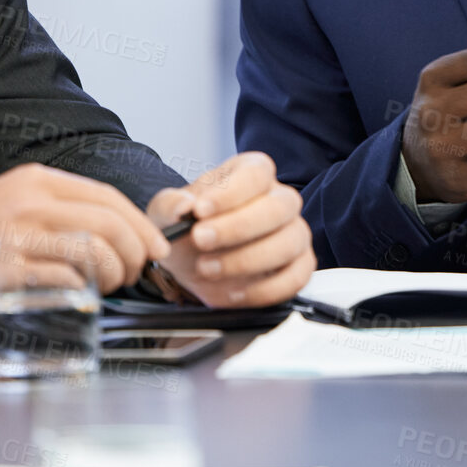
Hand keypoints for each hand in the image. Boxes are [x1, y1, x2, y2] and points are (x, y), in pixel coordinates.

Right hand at [0, 162, 170, 322]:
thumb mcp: (13, 200)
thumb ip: (59, 209)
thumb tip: (116, 231)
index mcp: (37, 181)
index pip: (107, 197)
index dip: (140, 225)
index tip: (155, 246)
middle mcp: (30, 203)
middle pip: (109, 224)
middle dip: (134, 253)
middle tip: (134, 273)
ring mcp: (17, 237)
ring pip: (94, 252)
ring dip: (112, 275)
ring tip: (106, 286)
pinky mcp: (5, 273)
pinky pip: (65, 281)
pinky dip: (81, 291)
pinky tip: (77, 295)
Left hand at [146, 152, 314, 307]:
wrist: (193, 262)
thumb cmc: (189, 227)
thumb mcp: (168, 212)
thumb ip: (171, 204)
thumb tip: (184, 206)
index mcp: (253, 174)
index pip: (256, 174)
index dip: (231, 192)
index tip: (200, 210)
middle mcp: (280, 200)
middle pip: (279, 207)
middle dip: (238, 227)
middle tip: (200, 240)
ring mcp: (295, 233)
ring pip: (289, 243)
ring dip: (246, 260)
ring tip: (207, 268)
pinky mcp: (299, 267)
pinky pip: (295, 278)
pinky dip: (262, 290)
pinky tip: (231, 292)